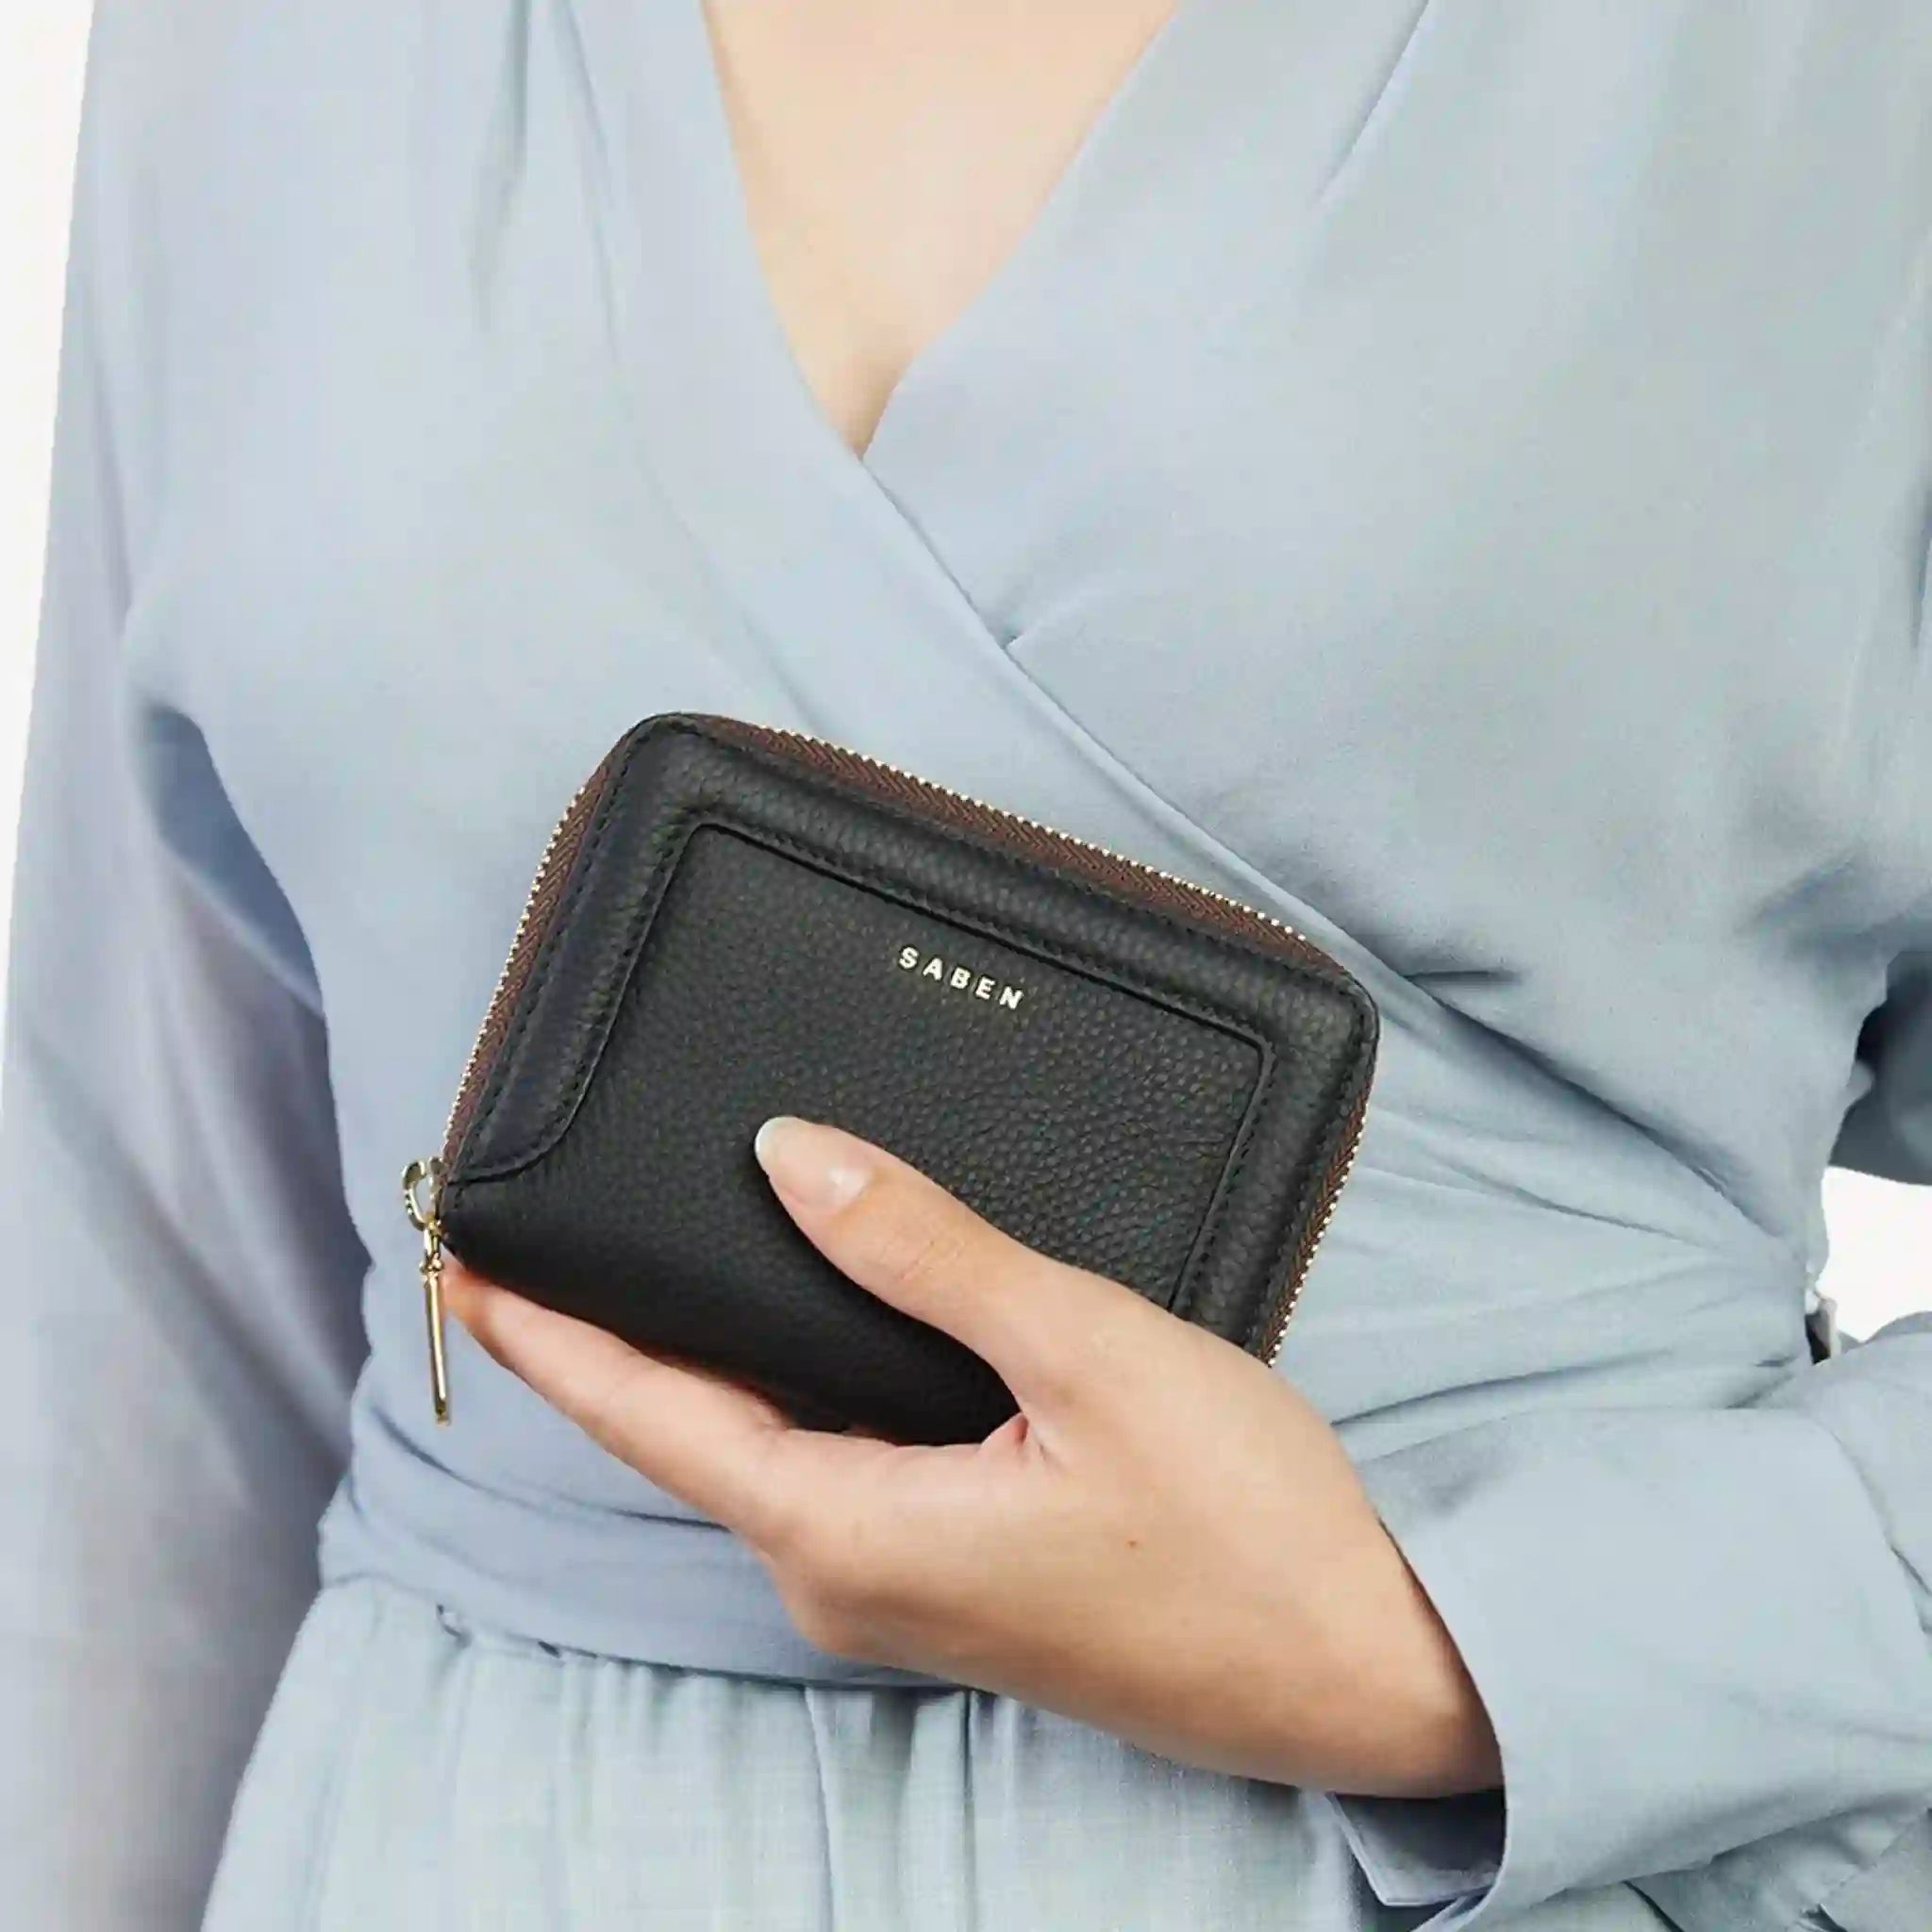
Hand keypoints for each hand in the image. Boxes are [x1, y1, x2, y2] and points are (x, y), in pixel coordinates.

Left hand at [442, 1116, 1499, 1797]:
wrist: (1362, 1669)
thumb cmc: (1242, 1524)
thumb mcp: (1083, 1353)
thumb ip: (927, 1255)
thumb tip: (793, 1162)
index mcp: (851, 1534)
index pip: (652, 1421)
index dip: (548, 1340)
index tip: (460, 1269)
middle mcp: (849, 1582)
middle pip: (694, 1439)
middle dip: (609, 1344)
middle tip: (544, 1239)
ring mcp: (903, 1593)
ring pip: (764, 1453)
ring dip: (701, 1365)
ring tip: (659, 1266)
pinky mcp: (958, 1580)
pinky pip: (831, 1471)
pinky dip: (788, 1393)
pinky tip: (807, 1330)